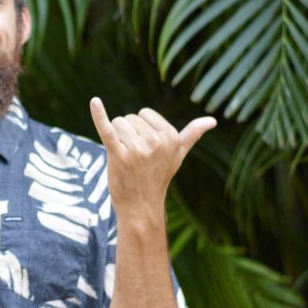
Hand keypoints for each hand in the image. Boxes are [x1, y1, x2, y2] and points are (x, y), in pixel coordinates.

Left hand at [89, 97, 214, 214]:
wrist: (141, 205)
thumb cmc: (158, 177)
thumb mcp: (178, 155)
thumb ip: (192, 135)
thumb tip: (212, 120)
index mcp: (171, 136)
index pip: (144, 113)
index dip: (140, 129)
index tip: (146, 148)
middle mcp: (156, 141)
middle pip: (129, 118)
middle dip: (127, 134)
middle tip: (134, 158)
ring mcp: (137, 149)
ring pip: (117, 124)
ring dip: (116, 139)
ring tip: (125, 159)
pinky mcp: (118, 155)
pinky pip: (107, 130)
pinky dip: (99, 115)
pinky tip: (94, 102)